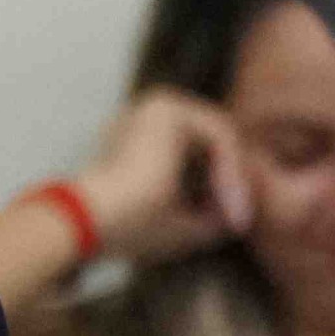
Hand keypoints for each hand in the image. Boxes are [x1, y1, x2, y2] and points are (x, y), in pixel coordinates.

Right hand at [73, 89, 251, 267]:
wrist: (92, 219)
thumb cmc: (127, 227)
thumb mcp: (180, 225)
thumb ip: (212, 214)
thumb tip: (242, 213)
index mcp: (139, 143)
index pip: (199, 157)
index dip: (223, 188)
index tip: (235, 226)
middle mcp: (145, 118)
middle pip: (212, 145)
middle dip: (233, 181)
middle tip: (242, 219)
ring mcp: (154, 107)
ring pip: (220, 137)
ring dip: (234, 175)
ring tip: (236, 212)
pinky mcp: (166, 107)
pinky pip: (219, 131)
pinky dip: (230, 166)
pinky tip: (229, 195)